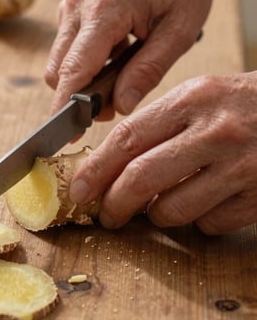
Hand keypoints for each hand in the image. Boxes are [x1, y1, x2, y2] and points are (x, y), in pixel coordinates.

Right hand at [45, 0, 217, 117]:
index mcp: (104, 10)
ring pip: (60, 62)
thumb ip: (147, 72)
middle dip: (80, 97)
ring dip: (84, 81)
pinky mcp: (73, 9)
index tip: (64, 135)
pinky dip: (86, 64)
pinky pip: (68, 49)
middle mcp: (78, 6)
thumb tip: (120, 106)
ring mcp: (72, 6)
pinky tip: (116, 55)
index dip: (66, 106)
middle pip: (59, 70)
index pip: (73, 69)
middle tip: (116, 104)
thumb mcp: (177, 33)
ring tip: (122, 75)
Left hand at [69, 72, 256, 233]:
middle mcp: (214, 131)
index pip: (128, 138)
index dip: (97, 168)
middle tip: (106, 215)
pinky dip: (199, 219)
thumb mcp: (200, 97)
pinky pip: (209, 222)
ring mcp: (239, 166)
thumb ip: (159, 125)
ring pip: (172, 209)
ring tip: (164, 204)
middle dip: (114, 203)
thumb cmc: (243, 104)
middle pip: (142, 177)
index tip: (80, 189)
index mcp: (192, 100)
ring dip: (158, 214)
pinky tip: (208, 200)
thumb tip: (114, 165)